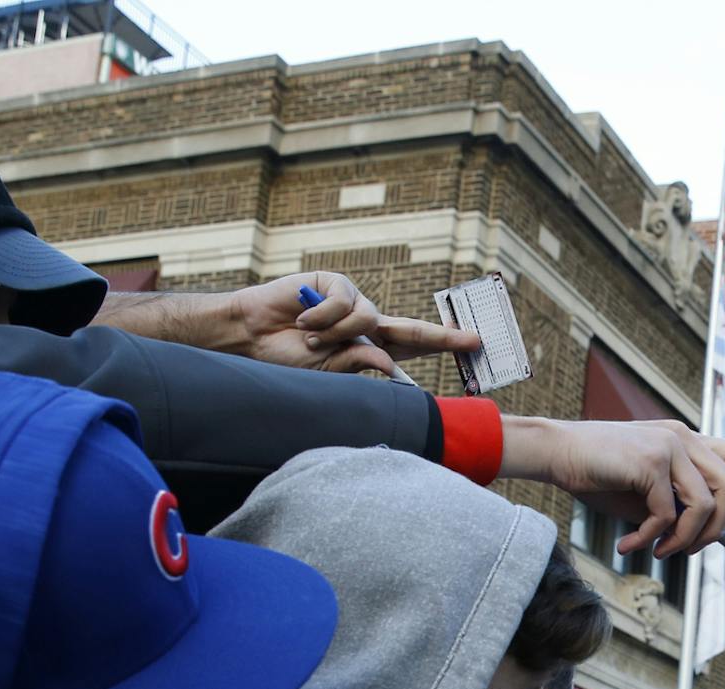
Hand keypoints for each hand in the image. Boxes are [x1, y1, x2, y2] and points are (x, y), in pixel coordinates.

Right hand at [240, 271, 480, 374]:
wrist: (251, 333)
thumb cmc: (287, 355)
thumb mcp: (325, 369)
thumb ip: (356, 363)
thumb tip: (388, 359)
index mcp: (367, 347)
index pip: (410, 349)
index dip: (440, 345)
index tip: (472, 345)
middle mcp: (365, 324)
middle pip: (409, 330)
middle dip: (441, 336)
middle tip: (471, 339)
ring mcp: (351, 301)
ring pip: (368, 319)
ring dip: (338, 334)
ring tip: (309, 337)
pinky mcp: (335, 282)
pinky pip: (345, 301)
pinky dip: (323, 315)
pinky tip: (302, 318)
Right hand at [498, 418, 724, 556]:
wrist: (557, 454)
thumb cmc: (597, 474)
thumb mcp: (646, 489)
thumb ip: (677, 503)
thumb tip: (710, 536)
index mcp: (687, 439)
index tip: (705, 525)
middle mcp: (683, 437)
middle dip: (715, 529)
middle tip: (686, 550)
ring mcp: (669, 446)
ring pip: (704, 505)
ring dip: (684, 539)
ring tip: (659, 551)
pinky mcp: (650, 462)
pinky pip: (666, 515)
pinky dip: (648, 537)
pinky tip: (628, 544)